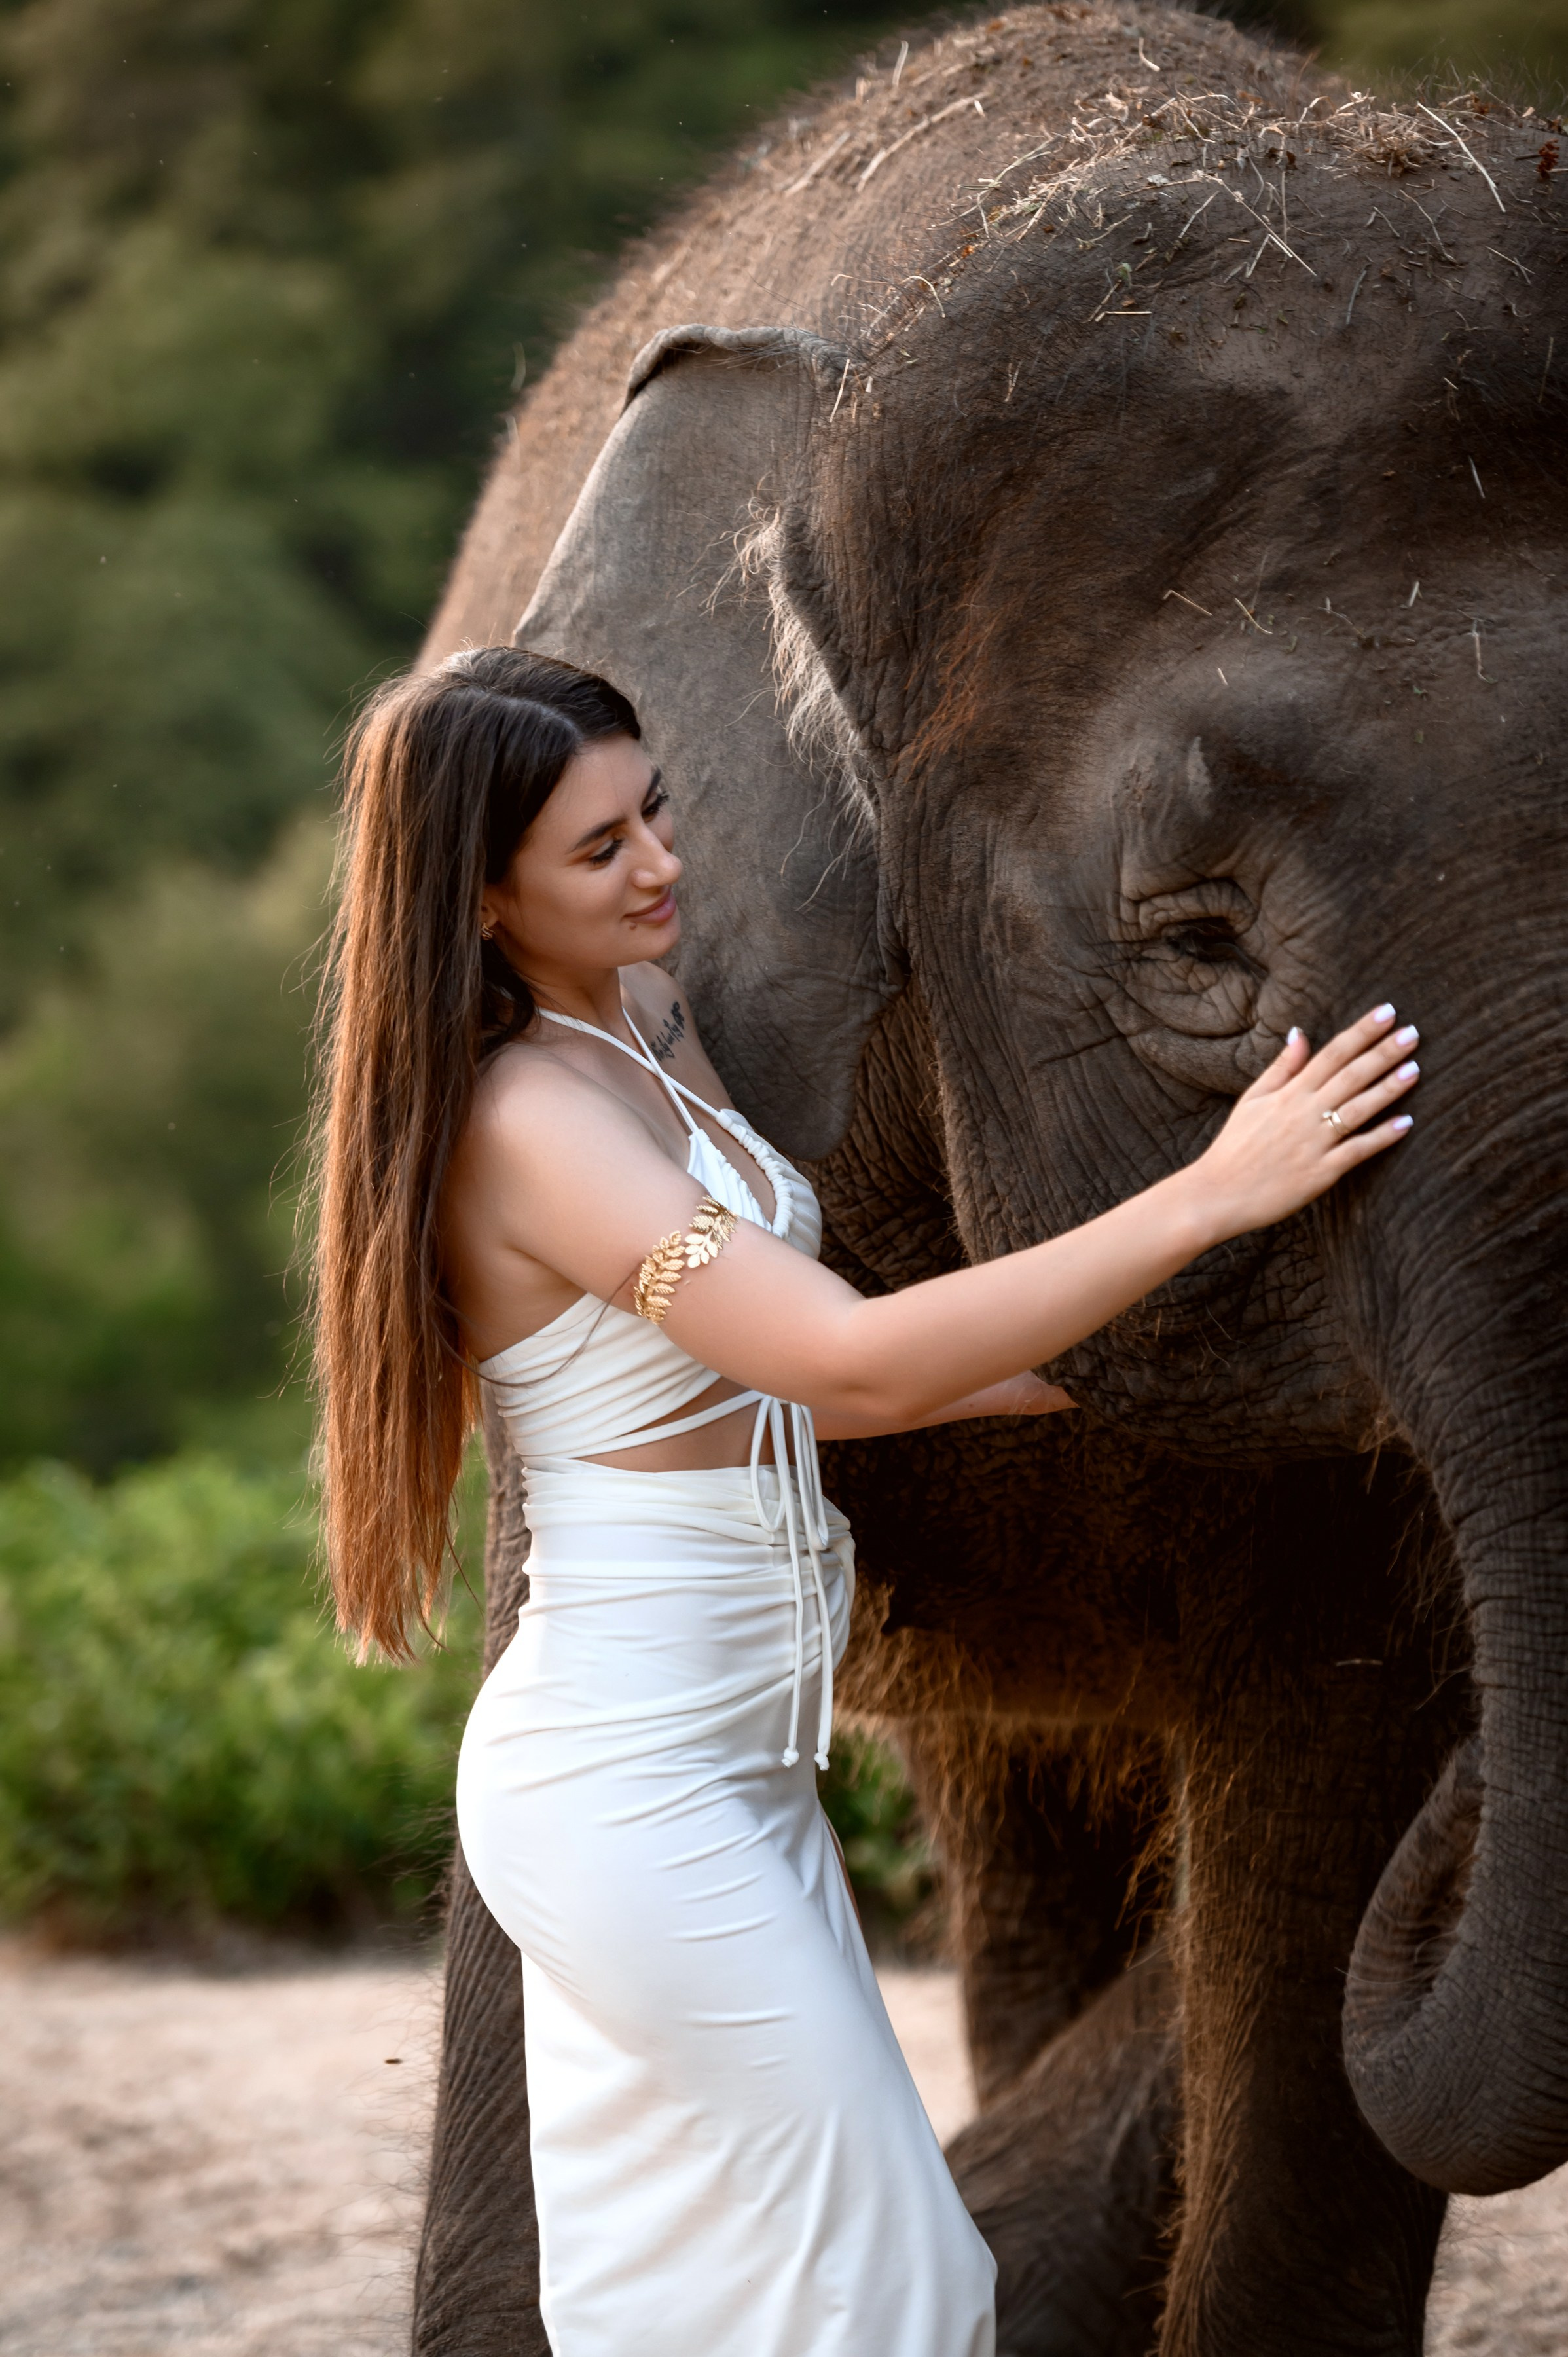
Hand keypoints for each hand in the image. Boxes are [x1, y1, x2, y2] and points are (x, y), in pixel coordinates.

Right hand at [1189, 1004, 1418, 1242]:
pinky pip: (1357, 1151)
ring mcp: (1314, 1142)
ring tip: (1415, 1069)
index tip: (1387, 1013)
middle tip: (1413, 1032)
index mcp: (1288, 1093)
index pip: (1332, 1054)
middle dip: (1383, 1052)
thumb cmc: (1234, 1146)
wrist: (1217, 1193)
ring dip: (1389, 1088)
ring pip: (1358, 1109)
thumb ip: (1281, 1068)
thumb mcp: (1252, 1099)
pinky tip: (1406, 1123)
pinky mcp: (1321, 1172)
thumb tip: (1300, 1033)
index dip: (1361, 1032)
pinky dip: (1382, 1137)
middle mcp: (1303, 1113)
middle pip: (1350, 1076)